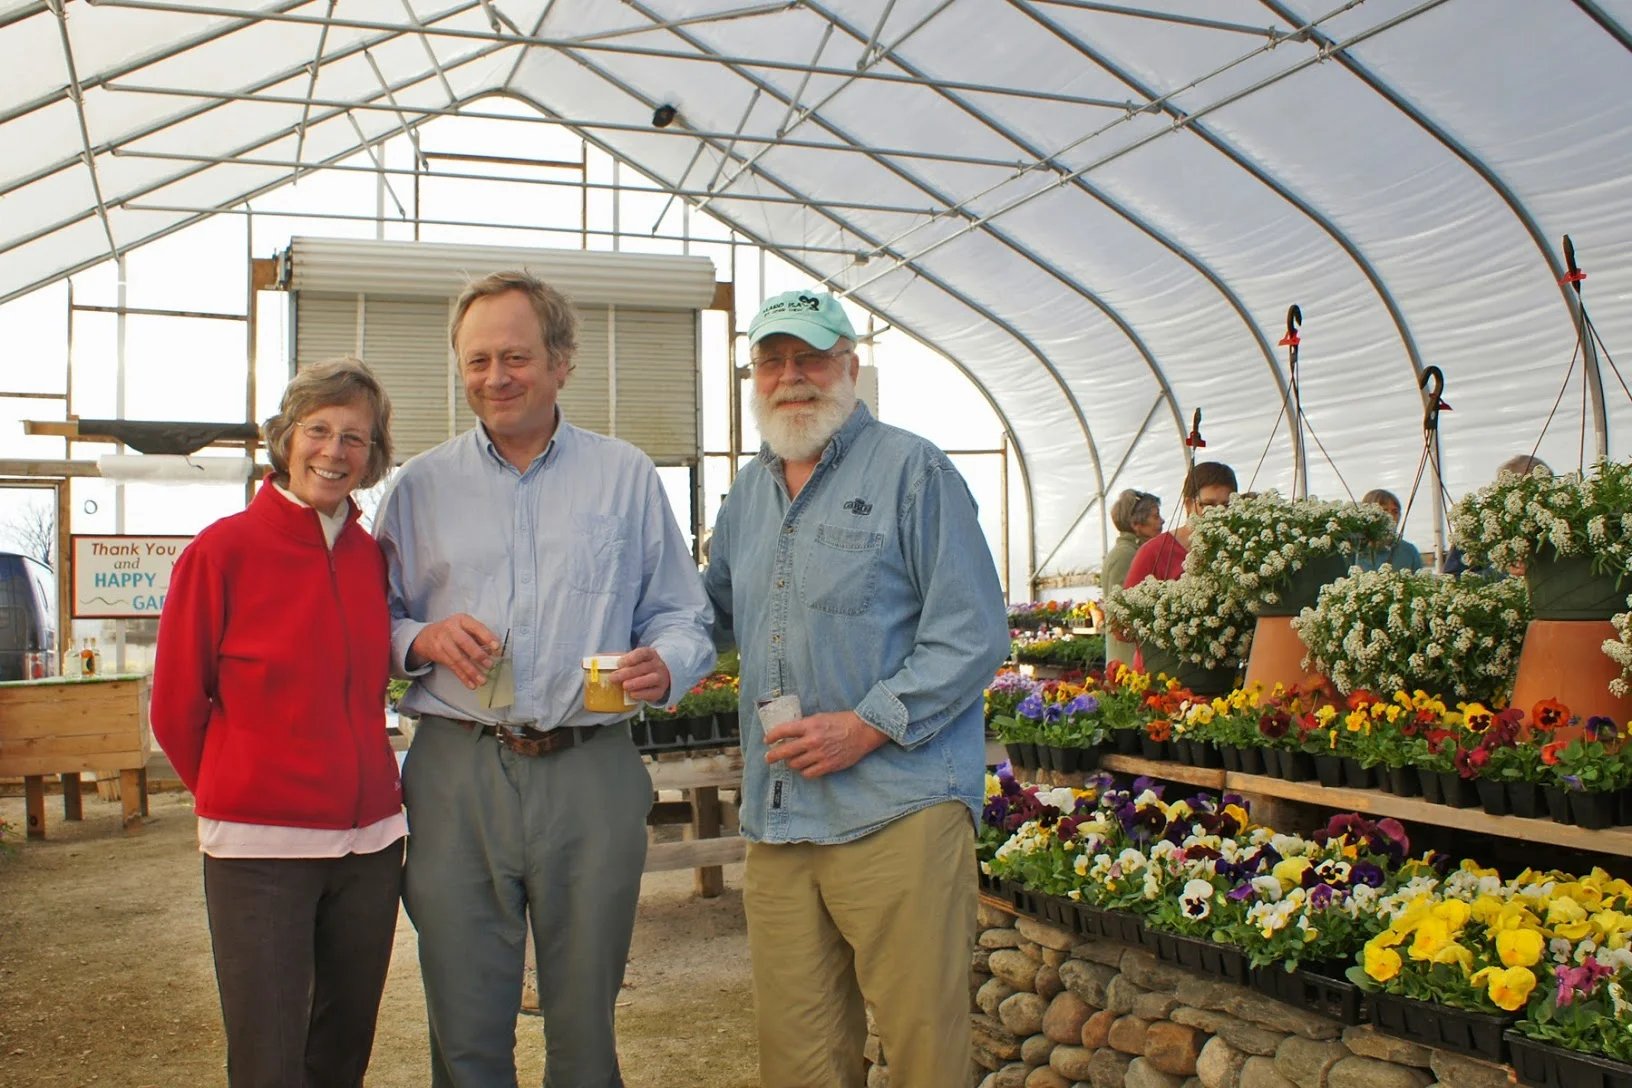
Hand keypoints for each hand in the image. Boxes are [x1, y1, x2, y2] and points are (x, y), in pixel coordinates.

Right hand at [409, 615, 500, 688]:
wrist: (427, 636)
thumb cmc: (454, 631)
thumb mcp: (465, 627)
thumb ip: (480, 636)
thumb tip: (495, 650)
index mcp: (462, 620)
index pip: (476, 627)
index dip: (487, 637)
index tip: (497, 647)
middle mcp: (451, 629)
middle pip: (465, 642)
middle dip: (478, 655)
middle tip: (490, 665)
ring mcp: (443, 642)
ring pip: (458, 658)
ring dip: (472, 671)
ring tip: (483, 681)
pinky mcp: (439, 655)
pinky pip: (453, 667)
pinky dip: (463, 677)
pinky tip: (472, 684)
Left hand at [611, 647, 671, 704]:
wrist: (660, 676)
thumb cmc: (641, 666)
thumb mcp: (633, 659)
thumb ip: (618, 659)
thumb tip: (597, 658)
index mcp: (650, 654)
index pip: (642, 653)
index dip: (631, 658)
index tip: (619, 663)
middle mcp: (657, 665)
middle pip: (643, 667)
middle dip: (627, 673)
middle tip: (613, 678)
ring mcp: (661, 678)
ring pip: (651, 679)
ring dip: (636, 683)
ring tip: (624, 686)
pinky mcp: (660, 691)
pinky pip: (653, 693)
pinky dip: (642, 694)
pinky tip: (632, 694)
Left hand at [764, 711, 888, 778]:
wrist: (862, 731)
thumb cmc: (842, 721)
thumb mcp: (820, 717)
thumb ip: (805, 725)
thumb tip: (790, 733)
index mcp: (810, 725)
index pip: (783, 731)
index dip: (772, 736)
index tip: (767, 741)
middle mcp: (812, 741)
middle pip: (785, 751)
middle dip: (772, 756)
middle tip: (768, 758)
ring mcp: (820, 755)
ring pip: (795, 764)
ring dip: (791, 763)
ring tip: (792, 760)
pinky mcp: (828, 766)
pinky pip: (808, 773)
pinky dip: (804, 771)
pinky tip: (804, 767)